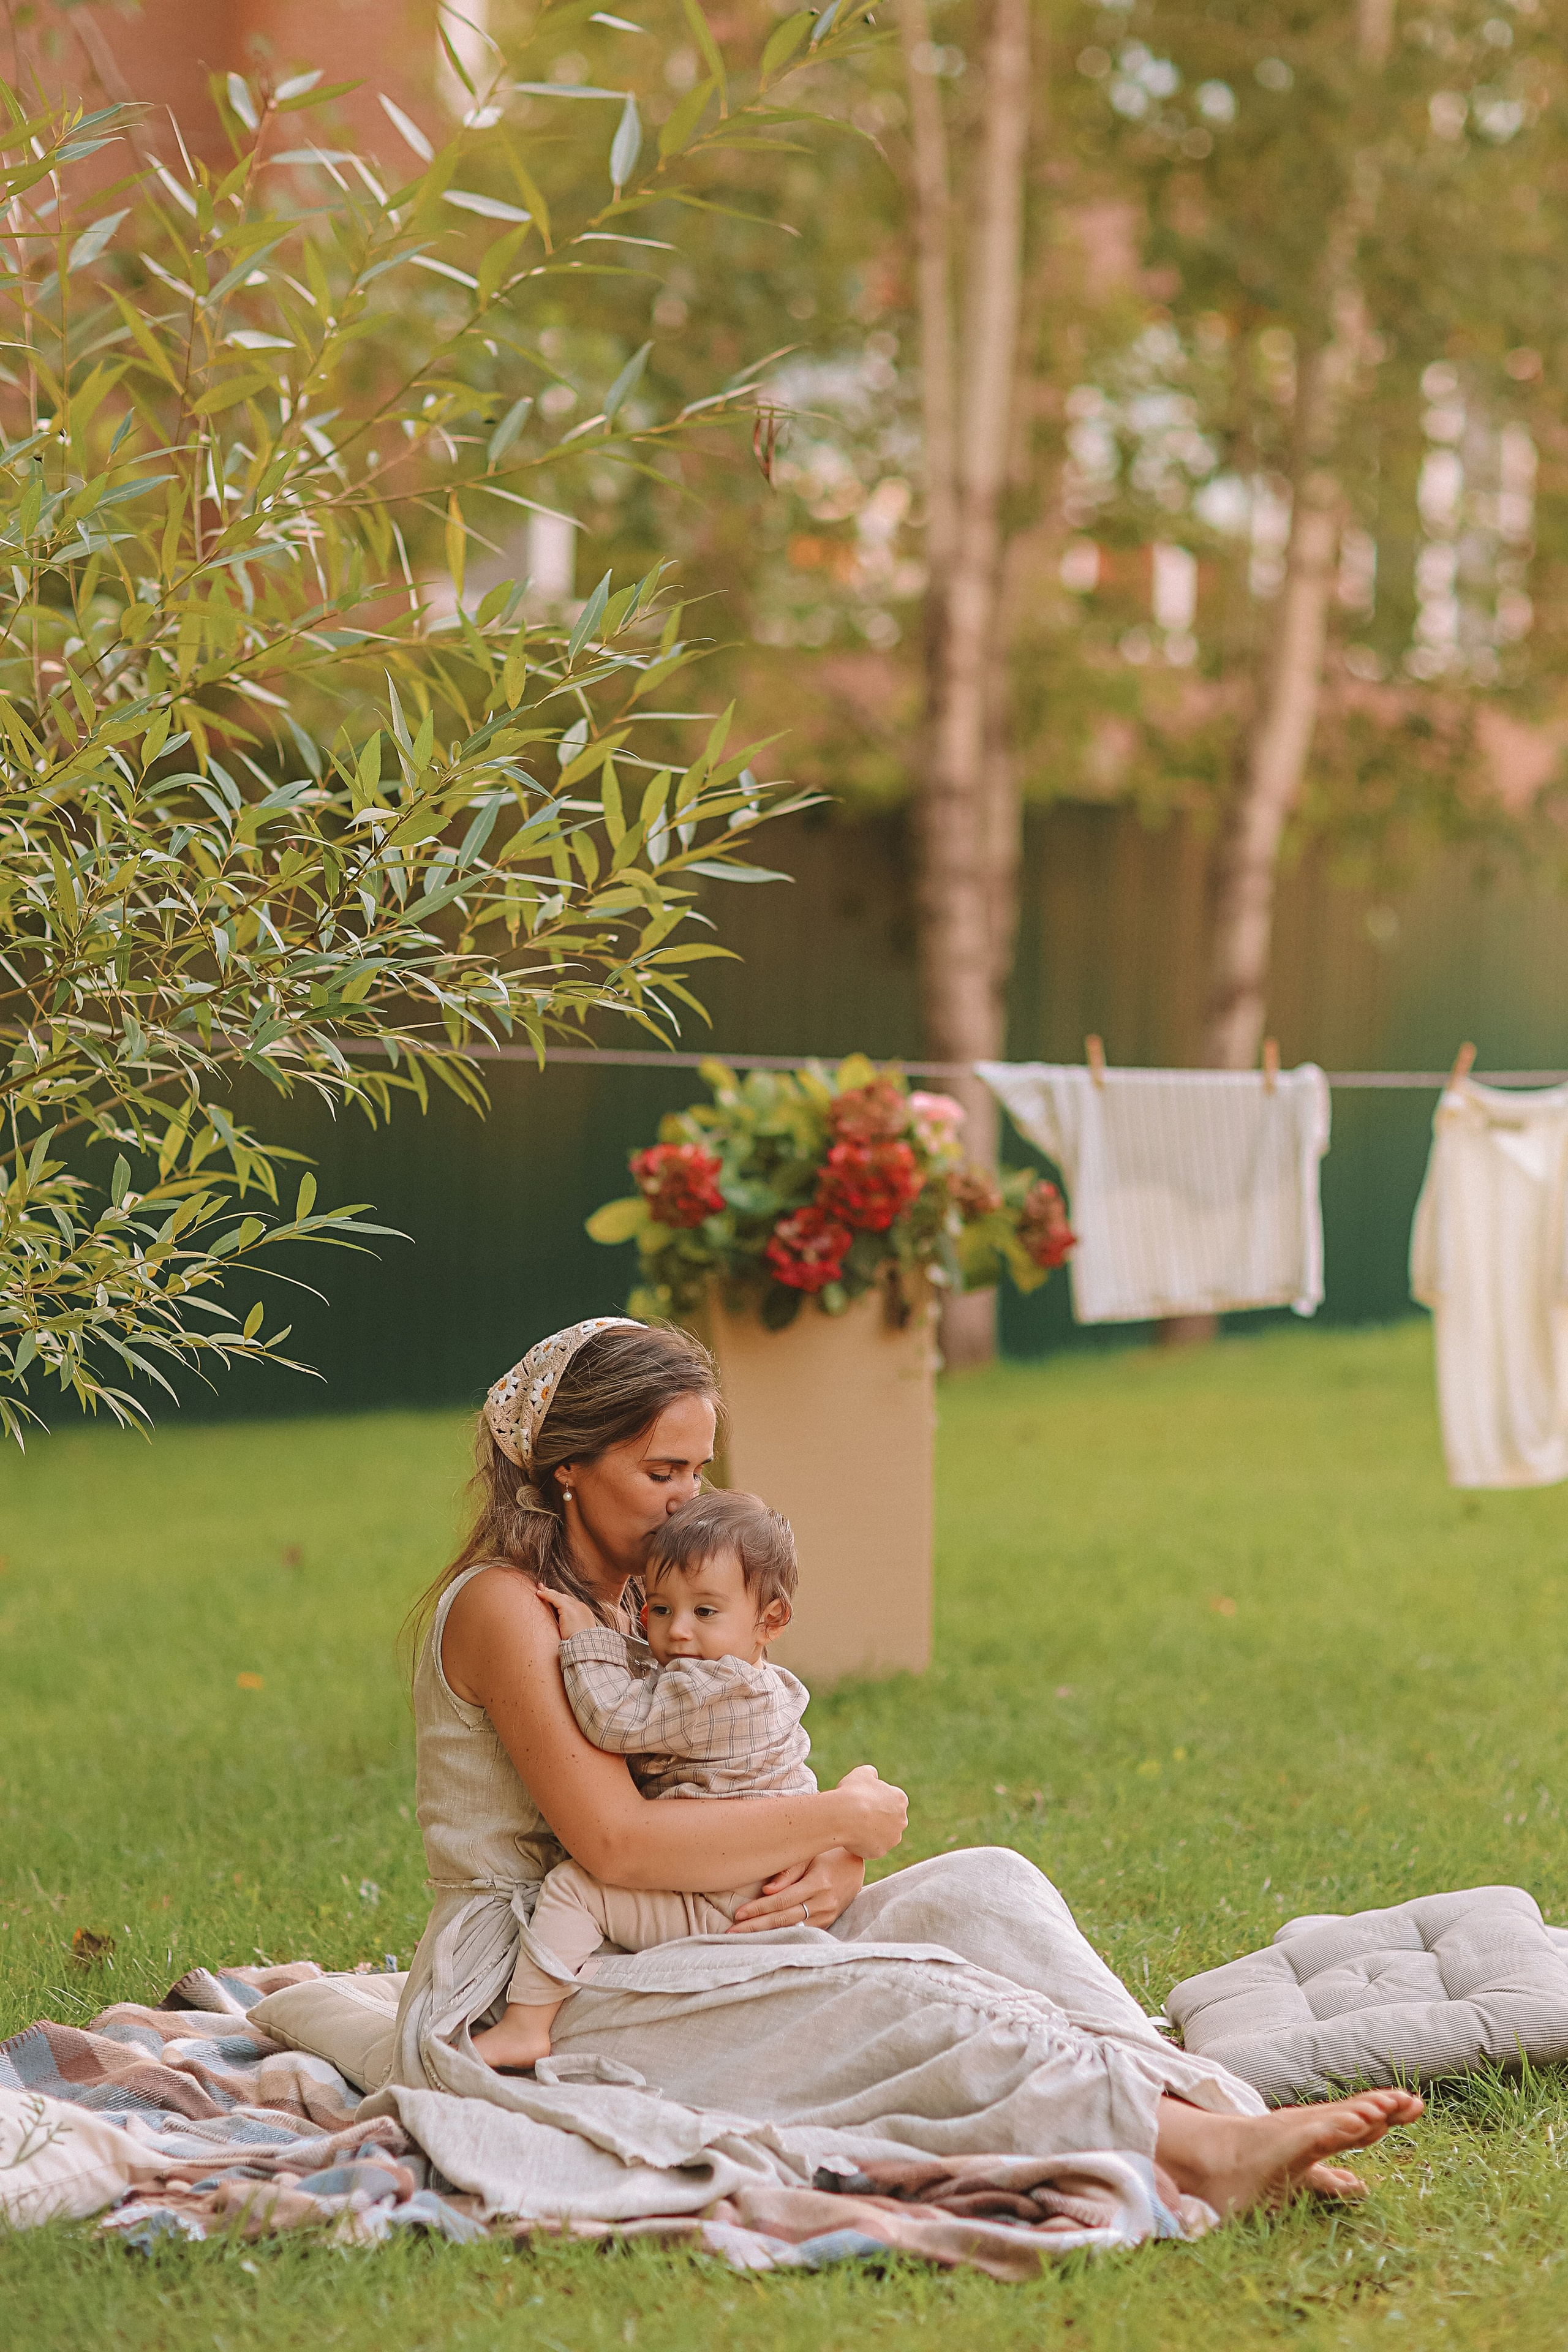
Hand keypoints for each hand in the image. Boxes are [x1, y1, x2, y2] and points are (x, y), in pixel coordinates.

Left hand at [534, 1585, 598, 1641]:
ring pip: (559, 1596)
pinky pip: (554, 1598)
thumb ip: (570, 1627)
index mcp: (584, 1613)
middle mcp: (580, 1607)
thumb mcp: (575, 1633)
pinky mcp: (568, 1608)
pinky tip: (539, 1593)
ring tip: (540, 1590)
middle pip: (565, 1597)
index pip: (570, 1603)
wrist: (584, 1646)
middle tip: (542, 1590)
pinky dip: (546, 1594)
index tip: (552, 1599)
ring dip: (549, 1593)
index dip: (559, 1600)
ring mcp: (575, 1606)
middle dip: (554, 1594)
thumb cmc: (579, 1643)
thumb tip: (563, 1629)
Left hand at [727, 1846, 866, 1933]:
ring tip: (743, 1938)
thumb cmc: (828, 1855)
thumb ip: (789, 1871)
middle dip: (756, 1926)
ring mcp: (826, 1916)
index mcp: (817, 1883)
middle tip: (732, 1932)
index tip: (738, 1914)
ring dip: (766, 1935)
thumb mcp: (810, 1855)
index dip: (759, 1908)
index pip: (782, 1901)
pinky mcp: (826, 1923)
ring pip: (791, 1929)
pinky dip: (782, 1936)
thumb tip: (767, 1891)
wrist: (856, 1868)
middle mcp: (823, 1903)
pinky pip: (801, 1932)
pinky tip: (765, 1938)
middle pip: (783, 1919)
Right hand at [832, 1763, 907, 1859]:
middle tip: (858, 1815)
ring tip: (853, 1827)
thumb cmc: (852, 1792)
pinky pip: (871, 1849)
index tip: (863, 1801)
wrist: (844, 1816)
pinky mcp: (880, 1852)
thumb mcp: (861, 1773)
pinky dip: (863, 1845)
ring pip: (882, 1836)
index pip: (891, 1801)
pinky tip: (851, 1837)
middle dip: (877, 1819)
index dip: (875, 1801)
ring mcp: (892, 1839)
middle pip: (889, 1820)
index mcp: (900, 1800)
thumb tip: (873, 1775)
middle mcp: (901, 1820)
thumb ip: (871, 1774)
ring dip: (871, 1833)